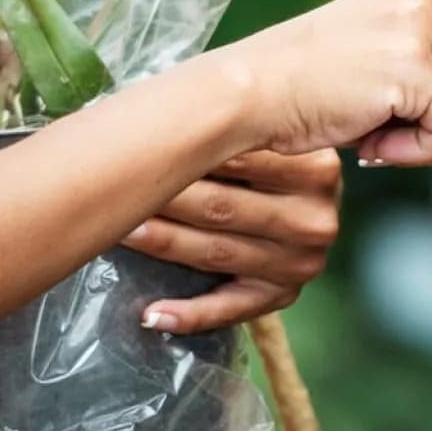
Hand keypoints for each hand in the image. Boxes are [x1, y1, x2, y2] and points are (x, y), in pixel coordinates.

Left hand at [122, 148, 340, 333]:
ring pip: (216, 254)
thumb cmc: (275, 153)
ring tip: (118, 232)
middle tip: (115, 188)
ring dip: (161, 246)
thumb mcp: (271, 132)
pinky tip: (153, 314)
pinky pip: (230, 309)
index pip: (239, 159)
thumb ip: (234, 127)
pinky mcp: (284, 295)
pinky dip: (189, 314)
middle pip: (222, 208)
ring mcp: (301, 262)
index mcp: (316, 168)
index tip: (137, 146)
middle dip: (162, 198)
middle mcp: (315, 219)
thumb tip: (157, 116)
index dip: (185, 153)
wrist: (311, 198)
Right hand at [216, 0, 431, 165]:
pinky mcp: (414, 67)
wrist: (251, 94)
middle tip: (394, 130)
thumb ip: (429, 61)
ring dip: (429, 139)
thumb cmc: (301, 86)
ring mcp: (421, 28)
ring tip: (375, 133)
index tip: (422, 115)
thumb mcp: (380, 50)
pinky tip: (374, 142)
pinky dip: (419, 152)